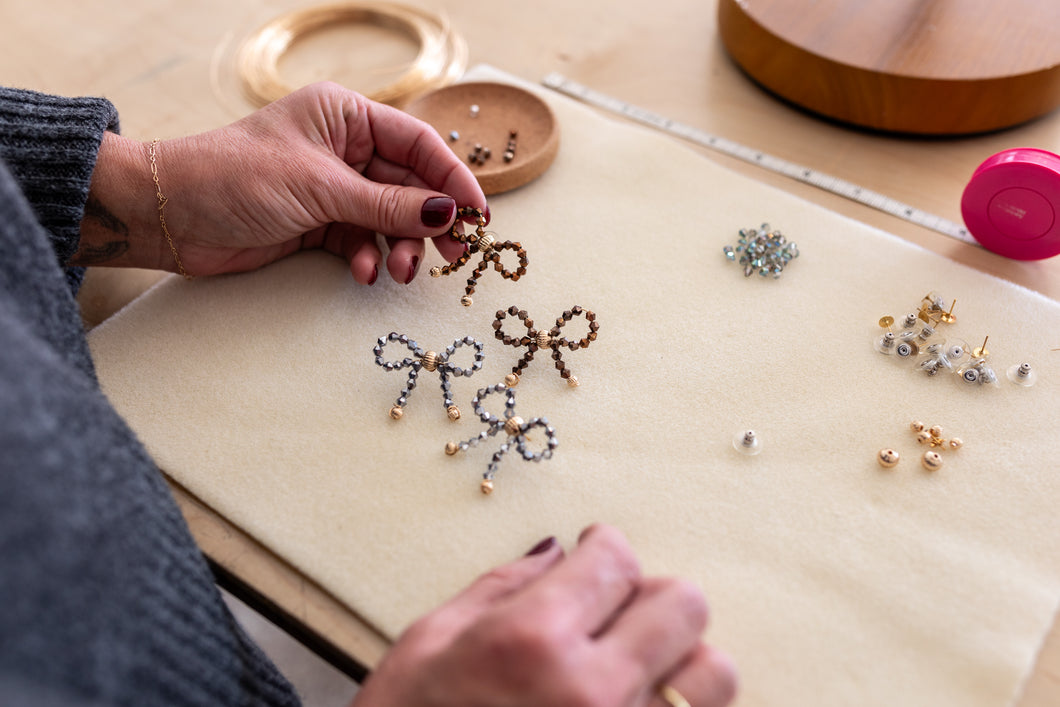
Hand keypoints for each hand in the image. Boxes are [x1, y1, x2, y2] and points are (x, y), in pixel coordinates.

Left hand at [76, 82, 487, 283]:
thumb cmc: (233, 177)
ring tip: (400, 271)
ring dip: (400, 247)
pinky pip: (362, 241)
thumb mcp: (320, 188)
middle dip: (430, 222)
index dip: (452, 179)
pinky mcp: (318, 223)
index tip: (478, 214)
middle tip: (454, 254)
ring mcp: (332, 188)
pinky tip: (364, 272)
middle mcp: (344, 148)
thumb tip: (446, 214)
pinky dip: (369, 258)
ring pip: (389, 219)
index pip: (418, 144)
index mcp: (346, 115)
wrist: (168, 215)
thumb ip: (387, 206)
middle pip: (409, 186)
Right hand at [352, 524, 736, 706]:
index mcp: (532, 644)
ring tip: (632, 668)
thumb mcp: (429, 646)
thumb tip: (557, 552)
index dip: (603, 547)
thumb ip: (502, 588)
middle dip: (649, 595)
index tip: (594, 552)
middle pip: (684, 605)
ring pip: (713, 673)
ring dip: (678, 658)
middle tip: (613, 609)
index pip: (616, 559)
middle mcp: (593, 693)